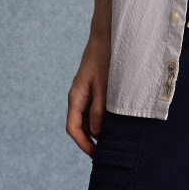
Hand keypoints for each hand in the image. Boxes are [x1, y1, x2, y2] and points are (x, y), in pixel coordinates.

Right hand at [66, 33, 110, 156]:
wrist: (106, 35)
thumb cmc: (104, 58)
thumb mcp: (104, 86)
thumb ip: (99, 109)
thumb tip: (97, 133)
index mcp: (76, 96)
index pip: (73, 128)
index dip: (83, 143)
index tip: (95, 154)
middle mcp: (78, 96)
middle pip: (80, 125)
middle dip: (91, 139)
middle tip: (108, 151)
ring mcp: (85, 91)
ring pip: (88, 117)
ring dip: (98, 127)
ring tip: (114, 138)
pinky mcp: (94, 86)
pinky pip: (94, 107)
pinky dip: (102, 116)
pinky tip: (115, 120)